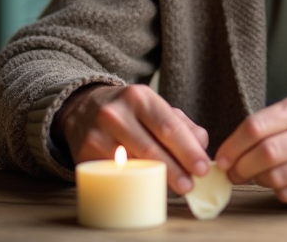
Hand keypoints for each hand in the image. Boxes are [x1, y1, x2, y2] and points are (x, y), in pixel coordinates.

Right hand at [53, 84, 209, 194]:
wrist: (83, 109)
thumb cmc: (129, 113)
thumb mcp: (154, 108)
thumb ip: (181, 125)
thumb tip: (201, 147)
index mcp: (140, 97)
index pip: (168, 126)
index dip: (188, 150)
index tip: (203, 169)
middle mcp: (116, 113)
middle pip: (151, 148)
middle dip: (174, 170)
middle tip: (190, 186)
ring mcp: (98, 134)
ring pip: (132, 164)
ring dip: (156, 180)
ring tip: (175, 189)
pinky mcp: (85, 154)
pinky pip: (114, 174)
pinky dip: (133, 183)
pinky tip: (146, 188)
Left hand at [215, 95, 286, 203]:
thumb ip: (259, 128)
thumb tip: (226, 157)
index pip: (256, 127)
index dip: (233, 146)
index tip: (222, 158)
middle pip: (266, 153)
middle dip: (241, 167)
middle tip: (233, 173)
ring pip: (276, 177)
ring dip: (258, 180)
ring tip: (256, 175)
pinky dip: (276, 191)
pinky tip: (278, 181)